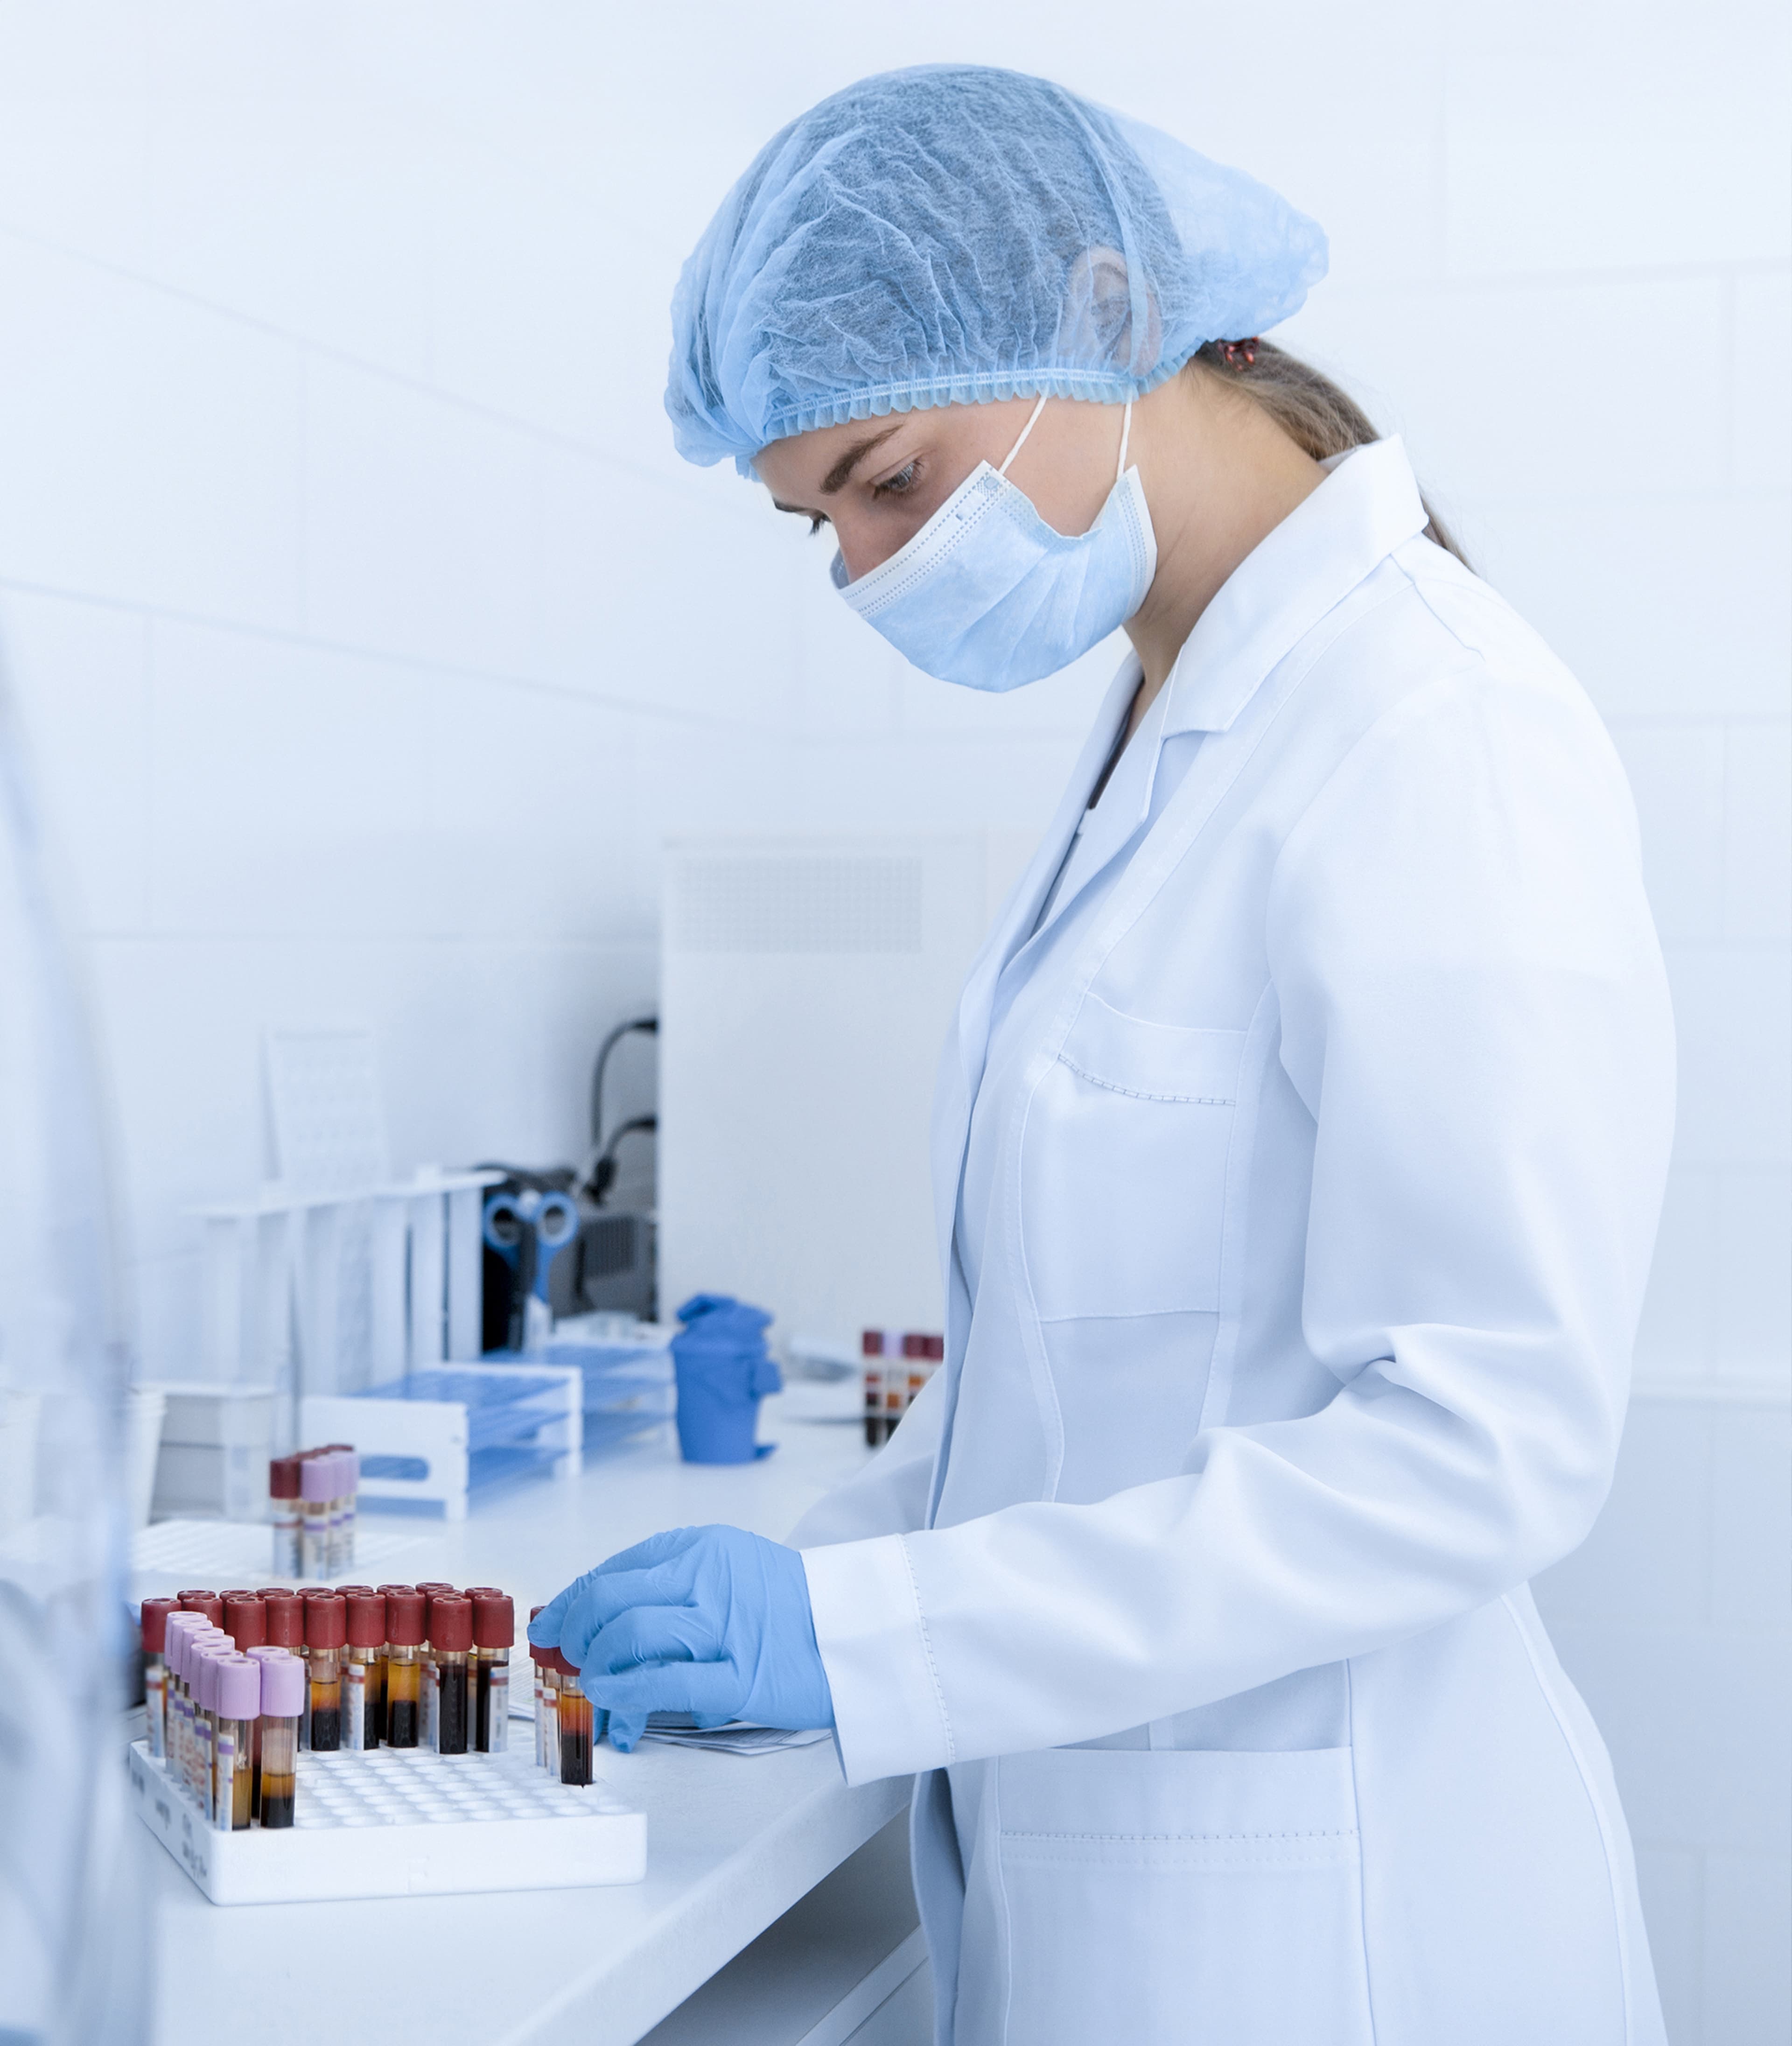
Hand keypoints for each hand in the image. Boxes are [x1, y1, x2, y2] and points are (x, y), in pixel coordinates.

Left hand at [529, 1524, 834, 1751]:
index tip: (556, 1624)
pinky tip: (613, 1699)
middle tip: (567, 1656)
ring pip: (630, 1636)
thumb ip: (674, 1586)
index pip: (616, 1569)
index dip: (574, 1601)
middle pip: (612, 1600)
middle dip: (575, 1633)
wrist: (861, 1631)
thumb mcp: (730, 1570)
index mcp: (703, 1547)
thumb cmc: (792, 1607)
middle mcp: (708, 1577)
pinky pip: (663, 1682)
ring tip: (592, 1684)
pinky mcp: (738, 1678)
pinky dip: (625, 1692)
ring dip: (595, 1665)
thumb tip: (602, 1615)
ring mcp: (723, 1627)